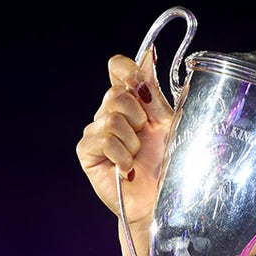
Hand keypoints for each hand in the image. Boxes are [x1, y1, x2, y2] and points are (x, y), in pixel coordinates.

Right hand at [75, 48, 172, 227]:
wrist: (160, 200)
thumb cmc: (168, 164)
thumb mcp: (168, 124)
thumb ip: (155, 94)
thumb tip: (149, 55)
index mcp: (131, 101)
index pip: (117, 67)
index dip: (128, 70)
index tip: (143, 88)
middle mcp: (110, 112)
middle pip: (116, 94)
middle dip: (139, 117)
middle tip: (146, 137)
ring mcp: (96, 131)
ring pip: (111, 119)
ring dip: (132, 142)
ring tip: (138, 157)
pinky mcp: (87, 151)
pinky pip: (103, 140)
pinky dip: (122, 156)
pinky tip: (128, 170)